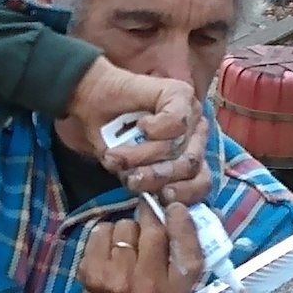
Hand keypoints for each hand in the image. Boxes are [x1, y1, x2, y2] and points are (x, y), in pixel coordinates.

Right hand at [65, 57, 211, 203]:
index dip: (183, 193)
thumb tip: (164, 199)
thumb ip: (150, 183)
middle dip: (157, 176)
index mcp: (188, 154)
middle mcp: (195, 134)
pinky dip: (152, 128)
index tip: (160, 197)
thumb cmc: (110, 137)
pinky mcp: (181, 93)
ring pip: (178, 147)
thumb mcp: (130, 170)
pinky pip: (175, 122)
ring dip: (144, 155)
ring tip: (120, 154)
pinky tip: (140, 123)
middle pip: (190, 166)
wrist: (90, 101)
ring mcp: (191, 112)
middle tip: (130, 177)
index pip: (203, 182)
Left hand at [77, 203, 203, 292]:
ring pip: (126, 226)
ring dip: (127, 228)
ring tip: (128, 245)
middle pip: (153, 230)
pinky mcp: (93, 273)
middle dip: (150, 217)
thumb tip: (182, 205)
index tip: (176, 208)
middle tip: (148, 217)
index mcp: (176, 288)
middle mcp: (149, 287)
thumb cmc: (151, 287)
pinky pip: (102, 230)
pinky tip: (109, 249)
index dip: (182, 224)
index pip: (187, 250)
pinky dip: (105, 233)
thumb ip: (186, 243)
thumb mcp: (176, 275)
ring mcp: (118, 280)